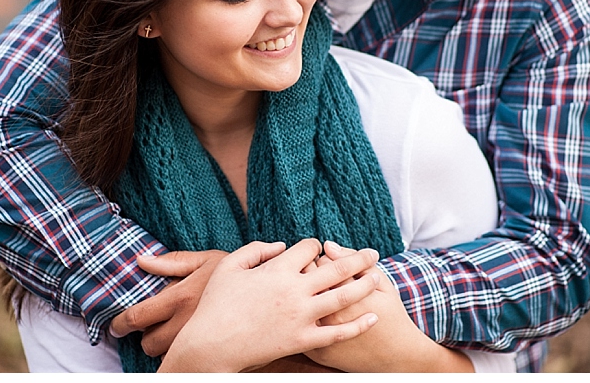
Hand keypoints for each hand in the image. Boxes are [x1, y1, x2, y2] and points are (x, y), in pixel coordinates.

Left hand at [109, 249, 227, 356]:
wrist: (271, 293)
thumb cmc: (238, 273)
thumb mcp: (207, 260)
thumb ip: (172, 261)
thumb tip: (141, 260)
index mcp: (181, 297)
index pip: (138, 317)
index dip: (120, 323)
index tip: (115, 326)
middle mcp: (187, 322)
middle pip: (150, 344)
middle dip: (146, 337)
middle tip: (150, 328)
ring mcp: (200, 339)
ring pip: (166, 355)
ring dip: (164, 347)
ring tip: (172, 333)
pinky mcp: (213, 352)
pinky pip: (188, 360)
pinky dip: (184, 353)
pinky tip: (191, 341)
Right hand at [158, 239, 381, 371]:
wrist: (212, 344)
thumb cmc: (216, 304)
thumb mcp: (229, 266)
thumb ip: (255, 250)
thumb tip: (280, 245)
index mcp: (277, 269)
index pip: (309, 247)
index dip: (316, 246)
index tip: (318, 249)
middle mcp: (294, 290)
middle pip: (335, 268)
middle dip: (357, 258)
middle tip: (373, 253)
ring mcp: (301, 316)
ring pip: (342, 297)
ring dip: (363, 285)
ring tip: (377, 277)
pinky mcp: (302, 339)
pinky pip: (336, 332)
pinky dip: (357, 324)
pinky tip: (372, 316)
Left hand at [305, 242, 474, 372]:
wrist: (396, 355)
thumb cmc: (391, 314)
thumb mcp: (381, 283)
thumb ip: (355, 262)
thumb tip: (328, 246)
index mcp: (347, 295)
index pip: (322, 262)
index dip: (328, 260)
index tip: (335, 265)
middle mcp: (331, 316)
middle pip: (306, 280)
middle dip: (311, 272)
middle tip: (323, 276)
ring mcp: (322, 336)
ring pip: (300, 303)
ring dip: (304, 293)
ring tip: (317, 292)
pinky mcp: (316, 351)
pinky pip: (301, 327)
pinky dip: (304, 317)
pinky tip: (315, 311)